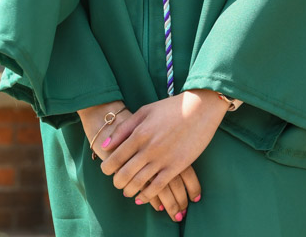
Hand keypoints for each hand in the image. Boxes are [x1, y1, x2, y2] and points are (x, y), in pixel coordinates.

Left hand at [100, 89, 226, 204]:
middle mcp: (148, 148)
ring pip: (139, 183)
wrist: (200, 107)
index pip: (115, 158)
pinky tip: (141, 198)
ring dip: (129, 191)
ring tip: (127, 191)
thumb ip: (124, 128)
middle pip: (124, 174)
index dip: (107, 168)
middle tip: (117, 183)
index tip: (106, 170)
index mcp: (139, 133)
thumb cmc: (171, 107)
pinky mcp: (176, 167)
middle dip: (117, 182)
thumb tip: (105, 145)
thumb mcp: (145, 111)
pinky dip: (147, 196)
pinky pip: (157, 187)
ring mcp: (162, 159)